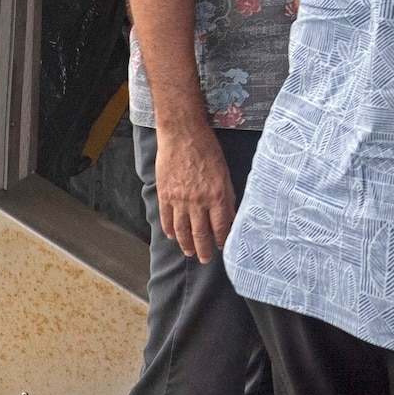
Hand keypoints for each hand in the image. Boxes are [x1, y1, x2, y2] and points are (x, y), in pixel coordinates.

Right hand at [155, 121, 235, 262]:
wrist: (183, 134)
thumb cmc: (208, 149)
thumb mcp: (225, 172)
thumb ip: (226, 196)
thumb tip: (228, 216)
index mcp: (217, 195)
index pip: (220, 227)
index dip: (221, 240)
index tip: (222, 248)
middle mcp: (198, 201)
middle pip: (200, 233)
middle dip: (204, 249)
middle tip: (205, 259)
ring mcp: (179, 199)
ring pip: (182, 230)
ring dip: (186, 244)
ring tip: (190, 252)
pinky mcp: (165, 194)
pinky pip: (166, 218)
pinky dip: (169, 229)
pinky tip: (172, 236)